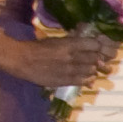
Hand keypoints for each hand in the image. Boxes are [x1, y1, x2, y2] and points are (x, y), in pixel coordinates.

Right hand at [5, 30, 119, 92]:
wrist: (23, 60)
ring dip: (93, 70)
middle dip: (98, 59)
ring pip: (91, 70)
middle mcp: (72, 57)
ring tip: (92, 69)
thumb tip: (85, 41)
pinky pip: (83, 81)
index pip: (94, 45)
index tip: (99, 48)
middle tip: (98, 60)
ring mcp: (70, 70)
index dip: (99, 47)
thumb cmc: (38, 48)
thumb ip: (71, 41)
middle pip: (95, 58)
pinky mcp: (65, 80)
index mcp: (69, 44)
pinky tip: (89, 79)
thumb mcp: (56, 40)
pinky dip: (88, 80)